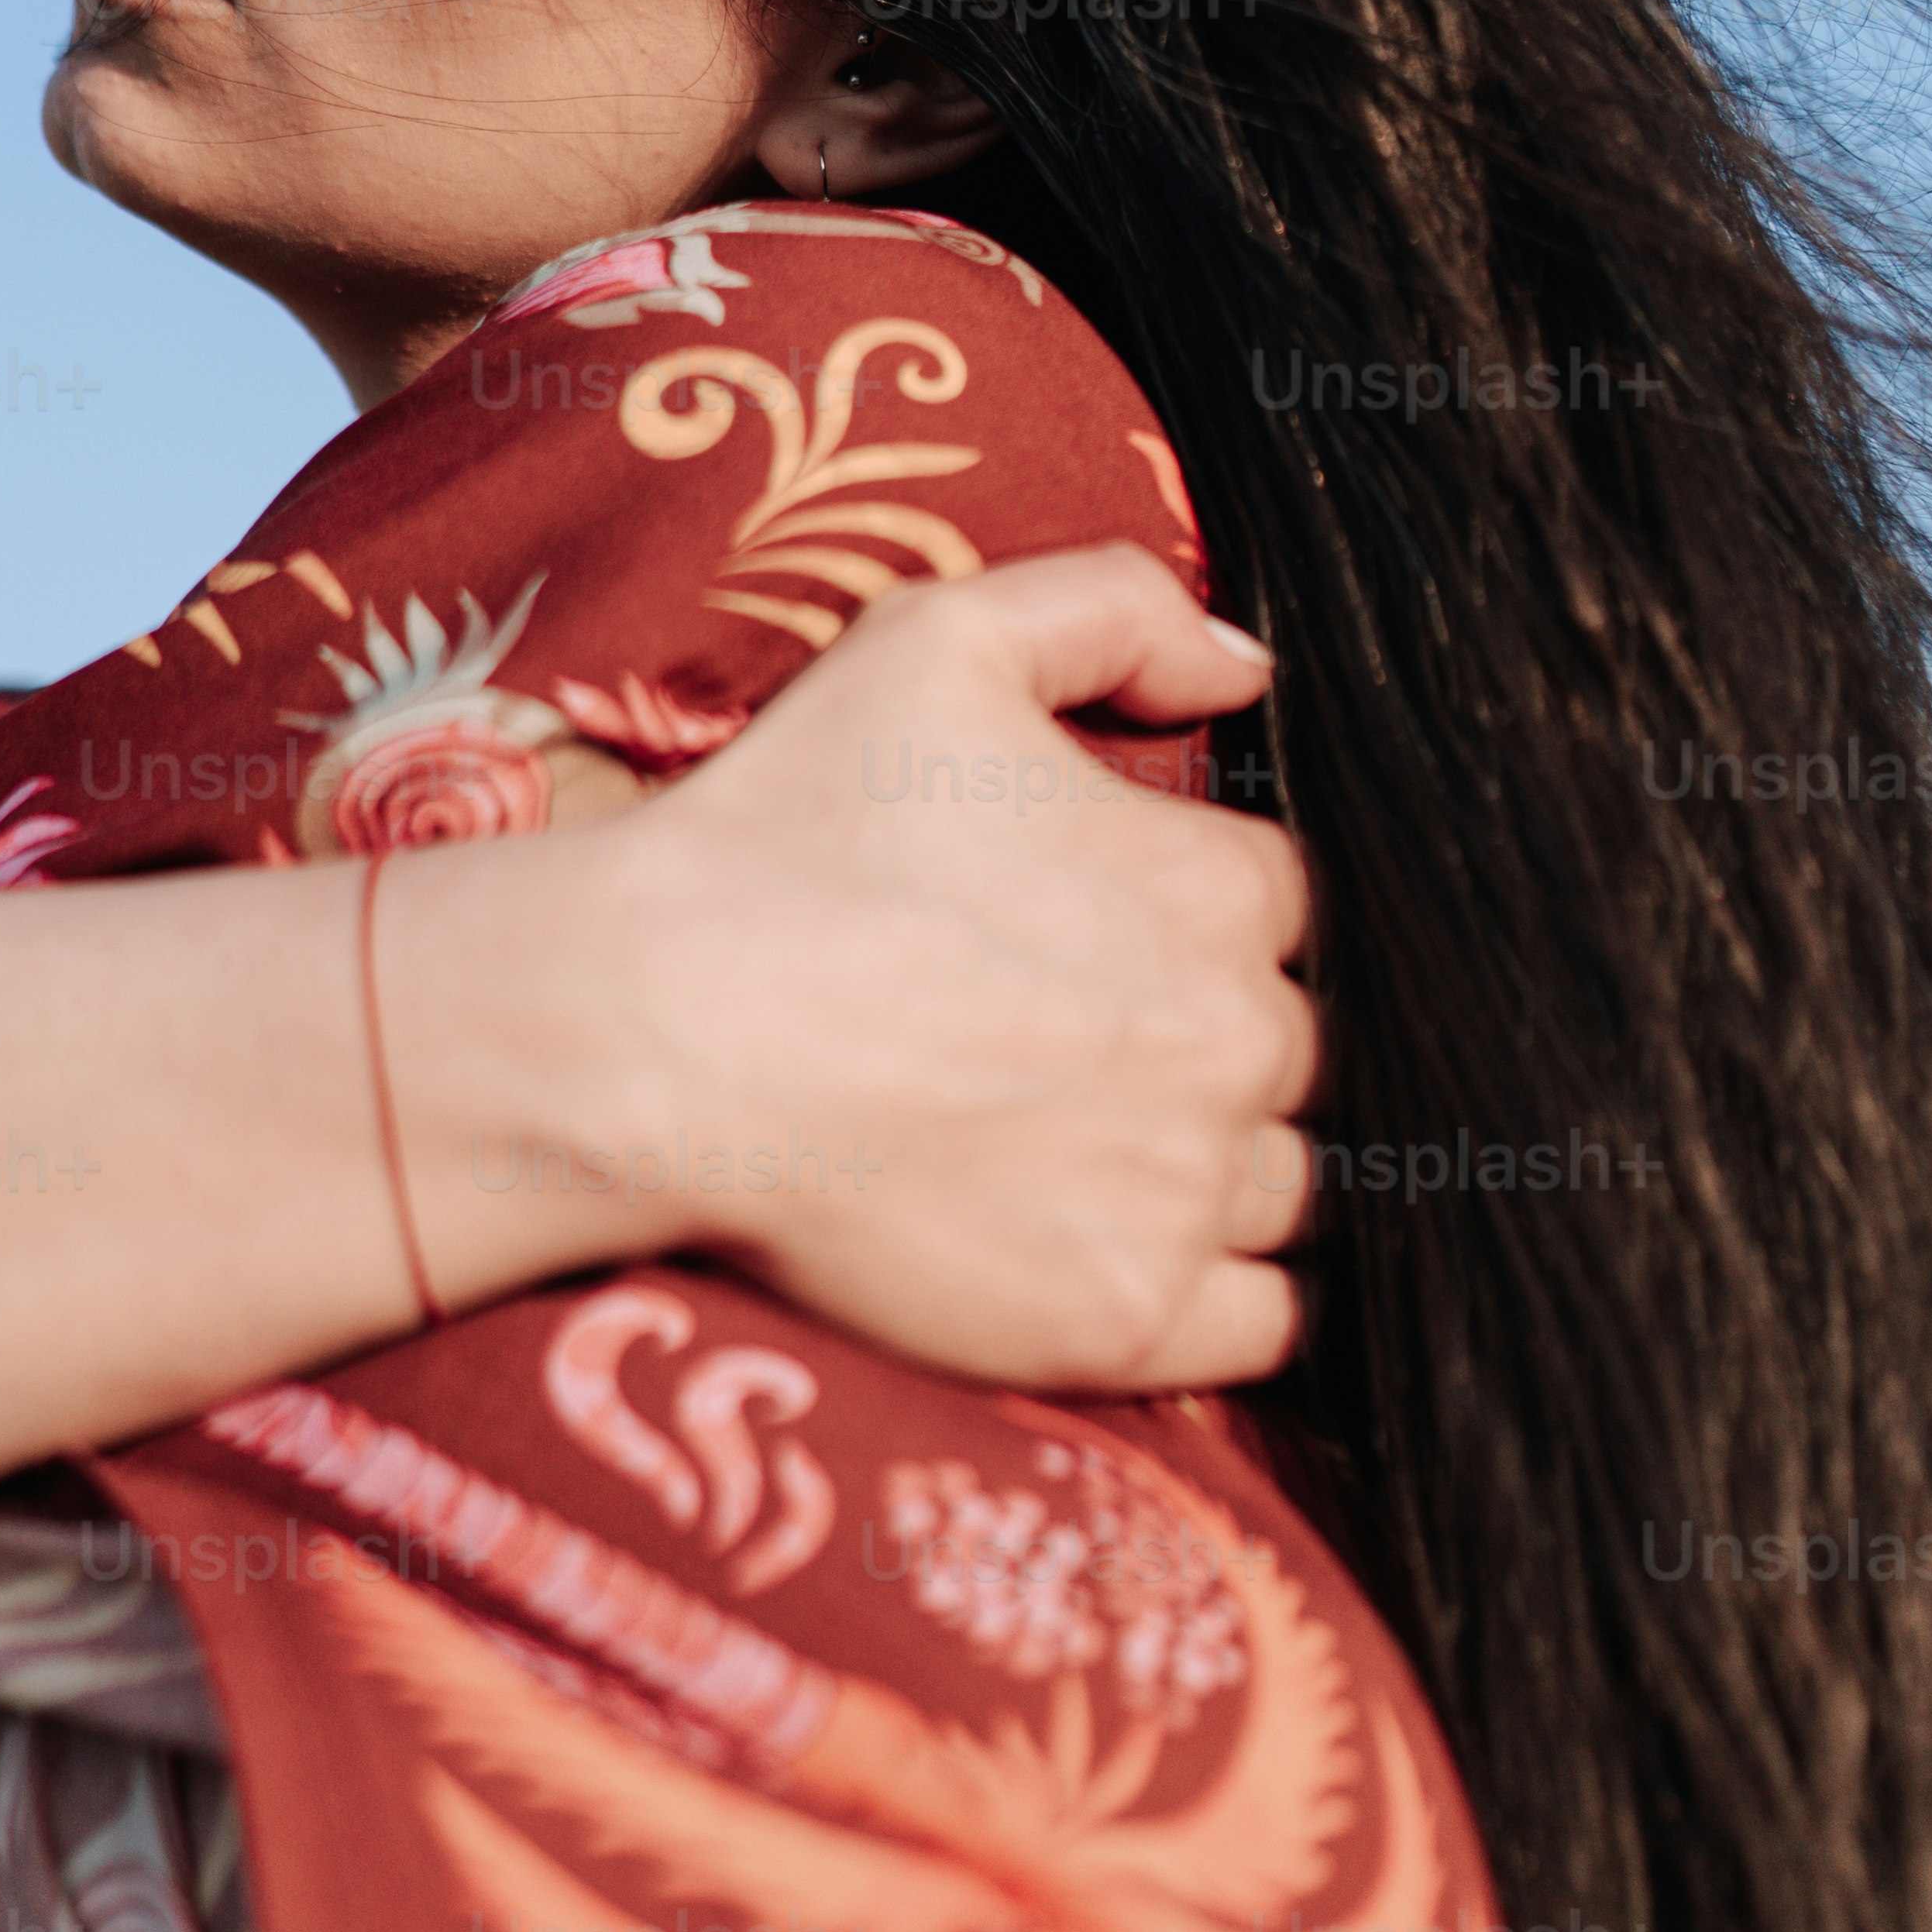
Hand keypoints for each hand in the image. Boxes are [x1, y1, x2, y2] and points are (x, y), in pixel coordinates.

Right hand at [559, 546, 1311, 1390]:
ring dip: (1202, 1164)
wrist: (653, 1035)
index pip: (1266, 902)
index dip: (1171, 907)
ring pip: (1273, 1182)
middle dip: (1190, 1037)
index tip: (1072, 927)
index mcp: (1210, 883)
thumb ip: (1115, 607)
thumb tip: (1246, 664)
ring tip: (1061, 1143)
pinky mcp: (1127, 1317)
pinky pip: (1256, 1325)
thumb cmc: (781, 833)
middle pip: (1277, 1046)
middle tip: (1047, 1038)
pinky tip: (1111, 1248)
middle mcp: (1231, 1041)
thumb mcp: (937, 642)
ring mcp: (1184, 1192)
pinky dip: (1213, 1295)